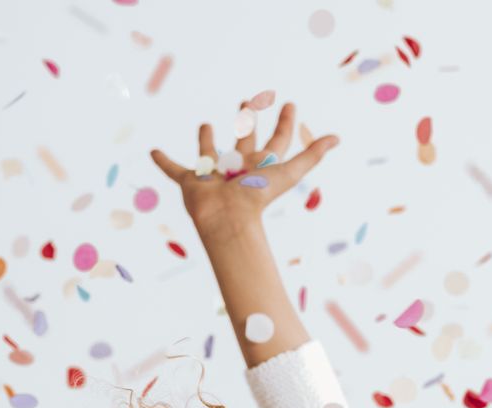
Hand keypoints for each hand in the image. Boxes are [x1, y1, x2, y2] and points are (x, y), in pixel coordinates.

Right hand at [151, 96, 338, 240]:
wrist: (228, 220)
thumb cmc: (257, 198)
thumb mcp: (288, 172)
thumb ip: (312, 155)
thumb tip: (338, 138)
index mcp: (261, 165)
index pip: (277, 140)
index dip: (285, 122)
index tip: (290, 104)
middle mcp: (238, 168)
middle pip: (244, 140)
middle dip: (246, 122)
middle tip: (247, 103)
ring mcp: (213, 176)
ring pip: (209, 154)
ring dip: (206, 141)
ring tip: (204, 125)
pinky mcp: (191, 182)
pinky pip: (174, 170)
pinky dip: (163, 163)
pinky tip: (153, 152)